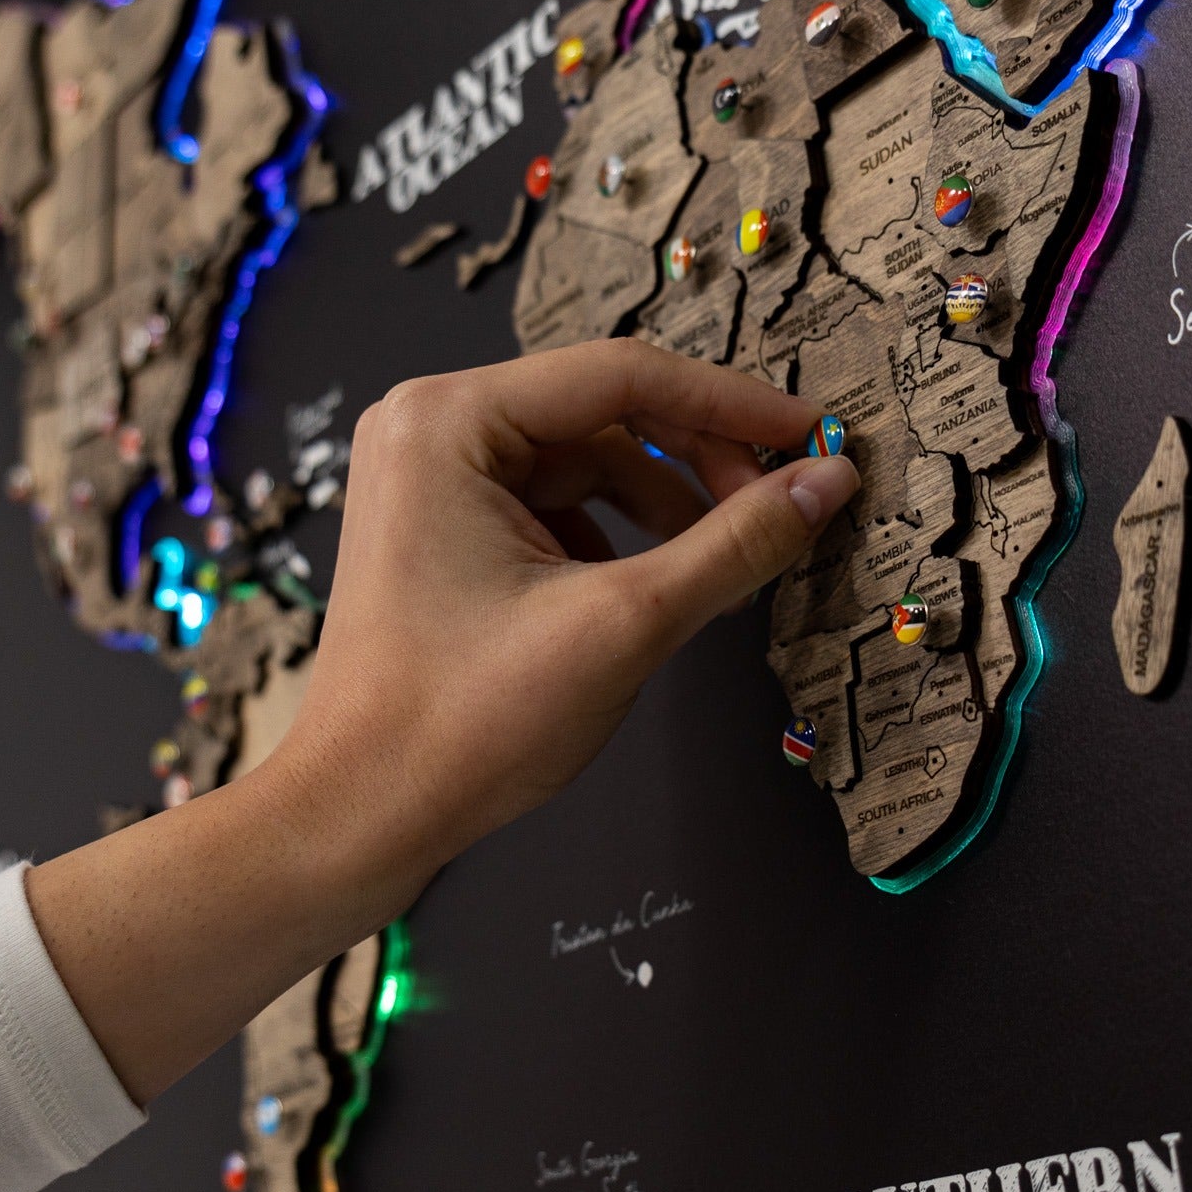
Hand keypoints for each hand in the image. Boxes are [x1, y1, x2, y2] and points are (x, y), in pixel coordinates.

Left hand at [28, 340, 857, 1099]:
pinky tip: (656, 590)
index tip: (813, 438)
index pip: (621, 376)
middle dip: (698, 460)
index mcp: (448, 419)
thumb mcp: (624, 624)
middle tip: (781, 509)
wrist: (361, 815)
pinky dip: (619, 536)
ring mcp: (431, 479)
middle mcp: (430, 427)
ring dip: (664, 504)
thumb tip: (829, 483)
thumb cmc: (463, 722)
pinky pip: (556, 504)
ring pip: (587, 461)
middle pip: (604, 413)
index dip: (731, 406)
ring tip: (723, 565)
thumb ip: (734, 543)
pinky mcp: (444, 530)